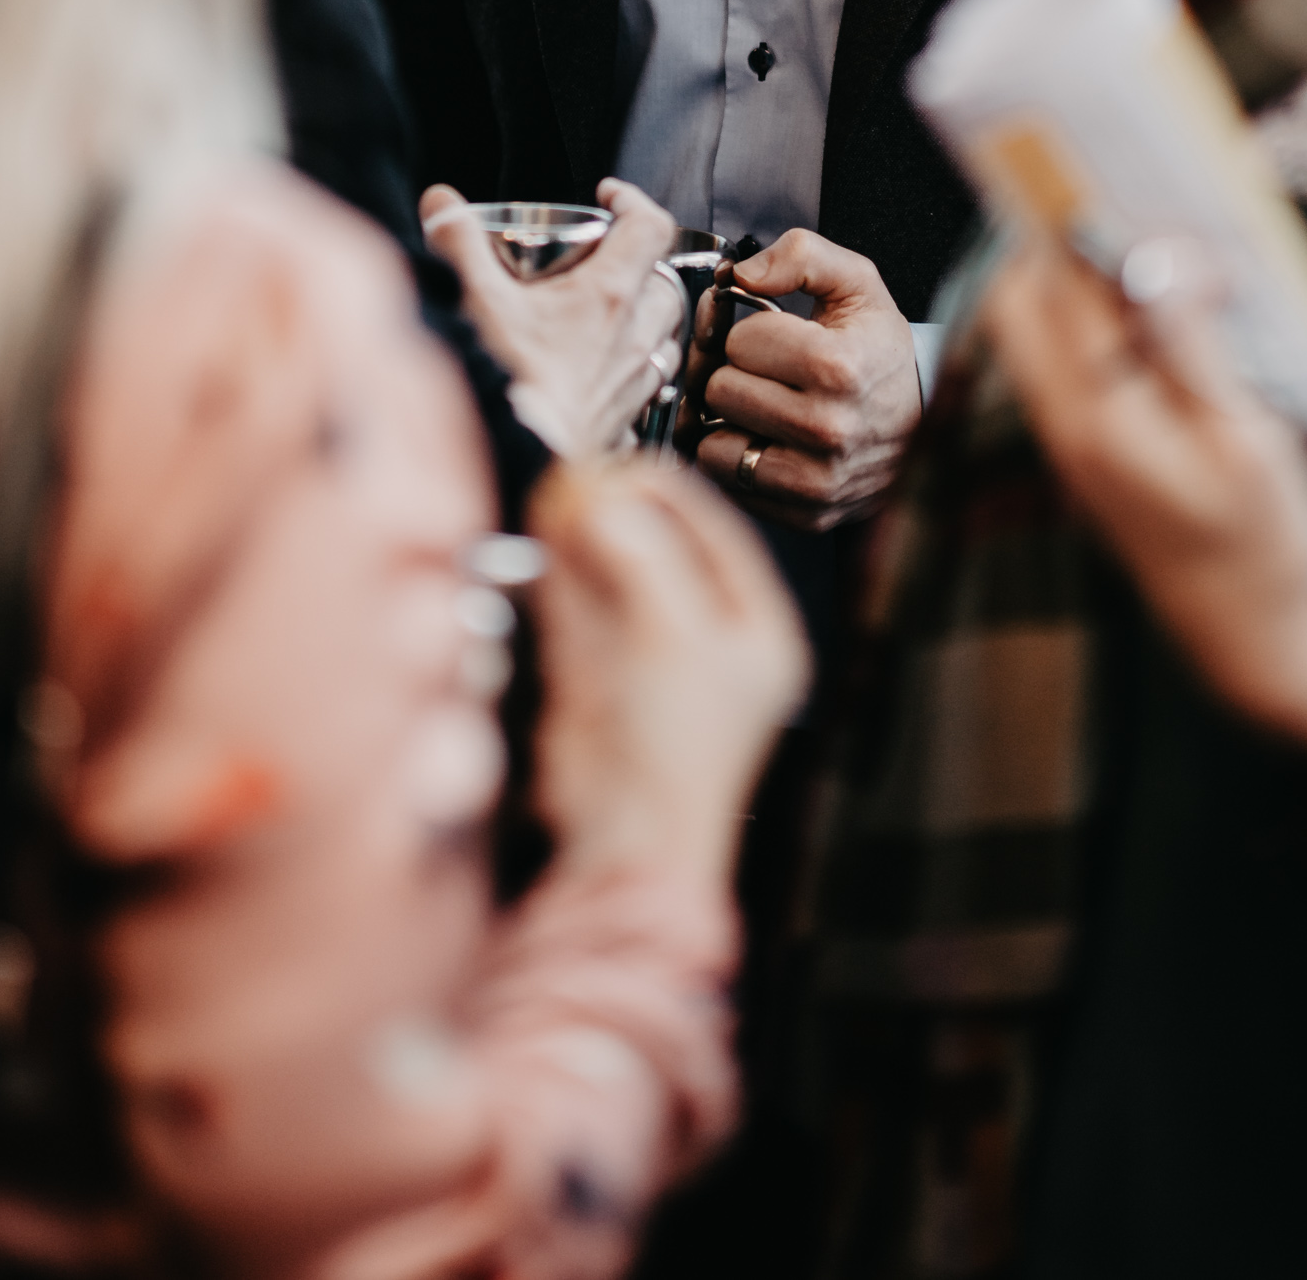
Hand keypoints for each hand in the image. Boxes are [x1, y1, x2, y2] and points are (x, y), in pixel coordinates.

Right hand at [420, 176, 685, 460]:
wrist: (516, 464)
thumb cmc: (507, 385)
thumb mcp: (476, 299)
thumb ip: (457, 243)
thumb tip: (441, 203)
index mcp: (610, 295)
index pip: (651, 227)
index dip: (634, 201)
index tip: (608, 197)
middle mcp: (635, 336)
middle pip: (665, 282)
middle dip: (642, 266)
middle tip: (605, 264)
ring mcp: (635, 381)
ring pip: (663, 336)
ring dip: (643, 321)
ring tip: (607, 320)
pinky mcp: (625, 421)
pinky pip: (645, 388)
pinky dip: (629, 375)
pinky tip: (598, 378)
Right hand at [529, 456, 808, 887]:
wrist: (624, 842)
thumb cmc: (675, 751)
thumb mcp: (673, 633)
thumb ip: (641, 557)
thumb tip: (606, 501)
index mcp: (759, 638)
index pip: (719, 540)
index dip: (672, 497)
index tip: (629, 463)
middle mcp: (709, 647)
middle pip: (662, 555)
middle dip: (620, 513)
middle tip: (583, 473)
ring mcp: (651, 665)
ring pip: (616, 579)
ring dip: (585, 534)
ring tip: (558, 489)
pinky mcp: (600, 683)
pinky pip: (584, 611)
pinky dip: (564, 572)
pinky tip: (547, 533)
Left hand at [684, 231, 921, 533]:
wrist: (925, 426)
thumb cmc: (879, 353)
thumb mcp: (856, 284)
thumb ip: (801, 255)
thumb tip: (741, 274)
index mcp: (838, 367)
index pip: (737, 341)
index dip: (751, 331)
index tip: (775, 336)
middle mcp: (828, 430)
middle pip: (718, 390)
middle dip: (736, 374)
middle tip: (766, 372)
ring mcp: (817, 480)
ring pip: (713, 443)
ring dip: (731, 422)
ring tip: (765, 407)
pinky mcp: (806, 514)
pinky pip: (729, 484)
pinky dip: (739, 460)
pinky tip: (771, 441)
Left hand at [985, 231, 1306, 768]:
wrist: (1246, 634)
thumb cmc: (1262, 540)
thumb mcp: (1245, 440)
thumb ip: (1189, 345)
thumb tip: (1150, 256)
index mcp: (1100, 419)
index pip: (1057, 290)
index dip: (1069, 218)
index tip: (1087, 159)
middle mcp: (1063, 425)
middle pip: (1022, 300)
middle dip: (1051, 237)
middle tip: (1106, 186)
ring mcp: (1066, 440)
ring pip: (1033, 328)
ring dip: (1066, 273)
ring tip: (1127, 229)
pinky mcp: (1082, 449)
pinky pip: (1058, 359)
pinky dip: (1081, 314)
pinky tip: (1135, 296)